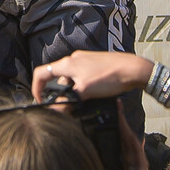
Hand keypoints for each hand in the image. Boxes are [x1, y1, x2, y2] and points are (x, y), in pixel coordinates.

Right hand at [32, 49, 153, 103]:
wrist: (133, 69)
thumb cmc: (109, 77)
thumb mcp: (84, 92)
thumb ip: (67, 101)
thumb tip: (54, 110)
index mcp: (67, 63)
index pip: (41, 73)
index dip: (36, 88)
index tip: (40, 101)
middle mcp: (73, 59)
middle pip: (56, 78)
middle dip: (58, 93)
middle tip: (65, 106)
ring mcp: (84, 61)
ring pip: (70, 78)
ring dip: (71, 91)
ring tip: (82, 102)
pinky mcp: (94, 65)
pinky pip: (80, 77)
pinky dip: (81, 87)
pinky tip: (91, 95)